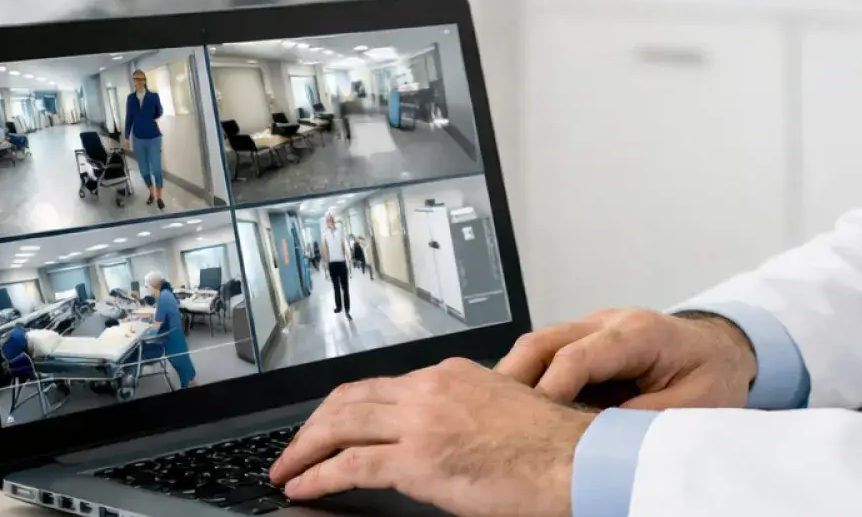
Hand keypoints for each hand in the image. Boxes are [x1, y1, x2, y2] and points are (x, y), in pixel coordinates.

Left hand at [270, 358, 592, 516]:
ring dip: (305, 450)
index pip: (379, 386)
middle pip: (349, 400)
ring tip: (287, 469)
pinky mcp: (418, 461)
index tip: (328, 427)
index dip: (344, 409)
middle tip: (294, 449)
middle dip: (313, 426)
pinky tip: (304, 487)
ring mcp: (421, 423)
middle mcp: (430, 390)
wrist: (574, 461)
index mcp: (450, 375)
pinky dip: (319, 476)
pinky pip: (351, 466)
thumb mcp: (502, 409)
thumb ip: (464, 412)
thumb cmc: (551, 446)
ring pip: (341, 427)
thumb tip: (442, 434)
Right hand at [497, 307, 755, 409]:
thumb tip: (595, 441)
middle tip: (490, 418)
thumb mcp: (691, 406)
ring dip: (515, 381)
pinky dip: (529, 384)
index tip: (530, 422)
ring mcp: (592, 330)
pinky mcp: (583, 344)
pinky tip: (517, 415)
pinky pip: (546, 359)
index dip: (551, 388)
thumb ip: (643, 419)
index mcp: (638, 333)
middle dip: (514, 379)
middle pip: (544, 341)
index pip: (579, 354)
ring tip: (494, 419)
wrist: (722, 352)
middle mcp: (608, 323)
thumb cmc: (710, 377)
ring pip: (537, 347)